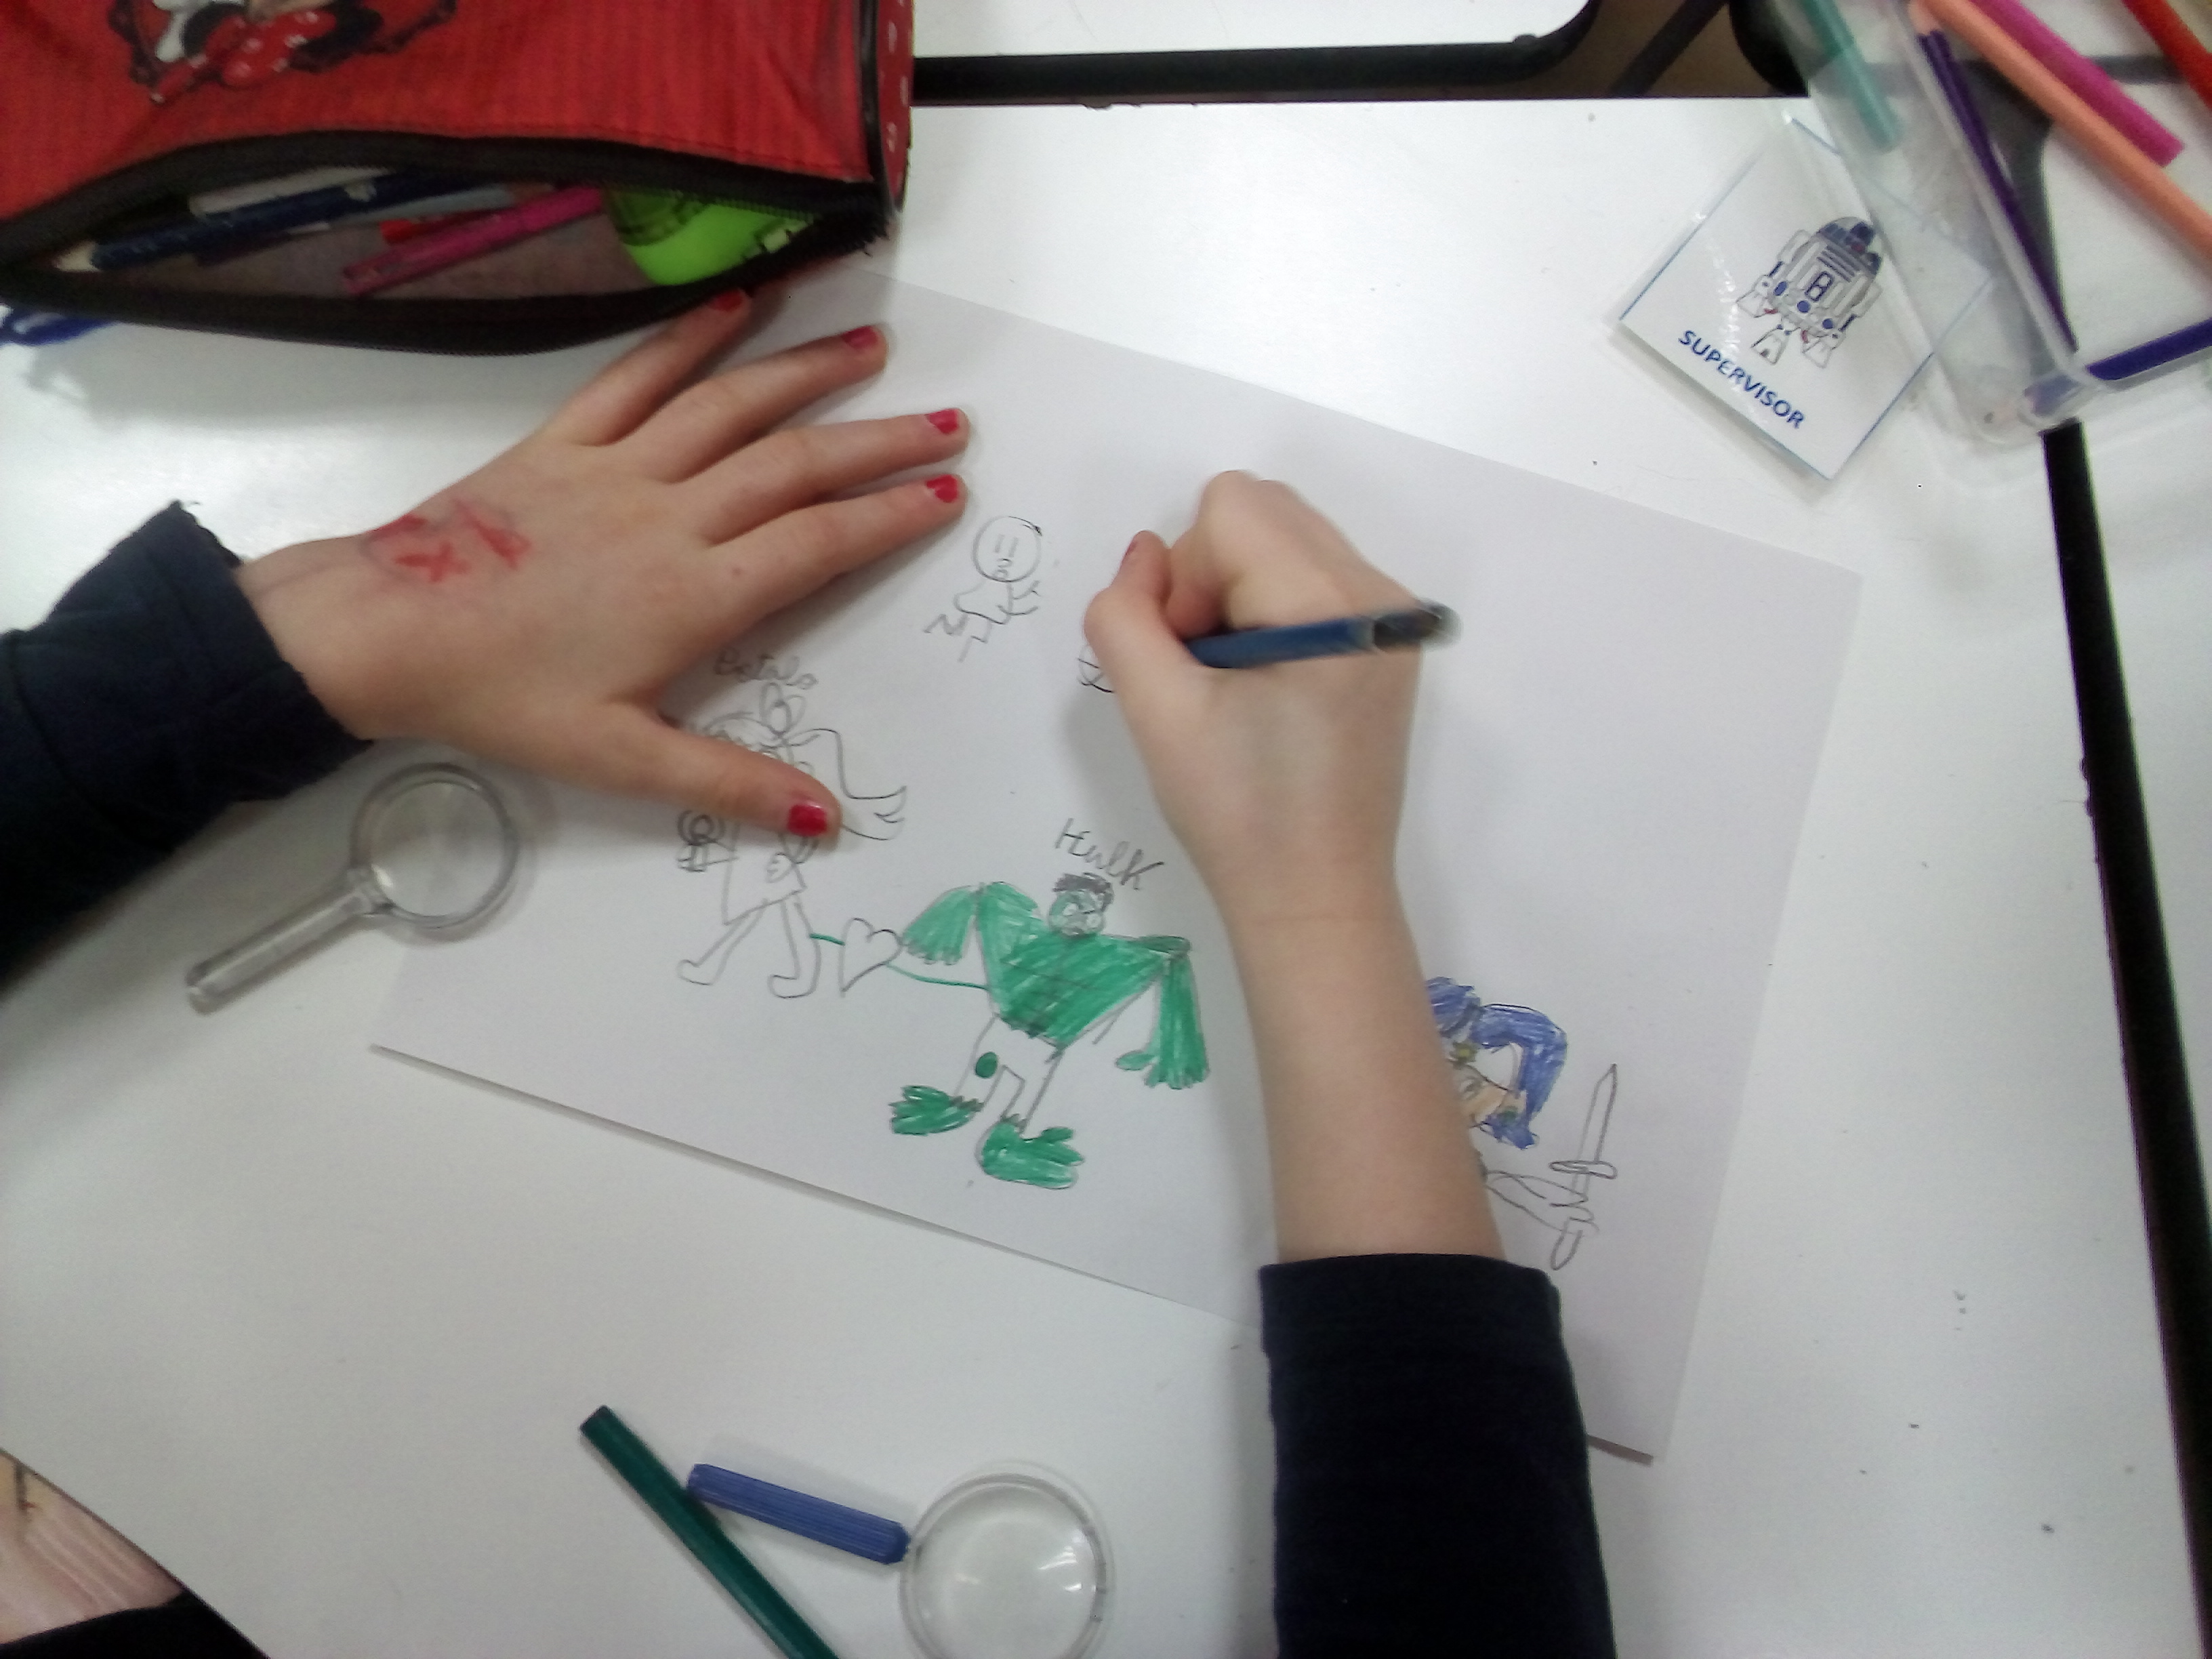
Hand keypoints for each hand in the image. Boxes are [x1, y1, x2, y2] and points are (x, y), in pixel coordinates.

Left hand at [236, 294, 967, 838]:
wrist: (383, 634)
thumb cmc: (502, 699)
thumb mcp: (618, 760)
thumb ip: (728, 784)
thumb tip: (825, 821)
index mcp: (694, 595)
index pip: (818, 543)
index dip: (890, 517)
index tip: (948, 493)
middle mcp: (669, 516)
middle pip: (795, 464)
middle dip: (880, 440)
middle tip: (950, 421)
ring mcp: (616, 468)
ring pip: (730, 406)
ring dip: (807, 371)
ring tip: (874, 347)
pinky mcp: (562, 442)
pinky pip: (637, 375)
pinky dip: (692, 335)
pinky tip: (740, 304)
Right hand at [1090, 475, 1496, 1258]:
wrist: (1316, 896)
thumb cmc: (1237, 813)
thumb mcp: (1155, 712)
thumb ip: (1124, 614)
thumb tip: (1146, 555)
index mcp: (1331, 602)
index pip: (1229, 507)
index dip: (1186, 576)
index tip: (1194, 660)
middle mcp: (1378, 591)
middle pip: (1262, 505)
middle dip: (1212, 572)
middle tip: (1209, 669)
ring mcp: (1392, 614)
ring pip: (1285, 535)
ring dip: (1238, 589)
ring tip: (1237, 681)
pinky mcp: (1388, 640)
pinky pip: (1311, 573)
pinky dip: (1271, 607)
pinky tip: (1267, 686)